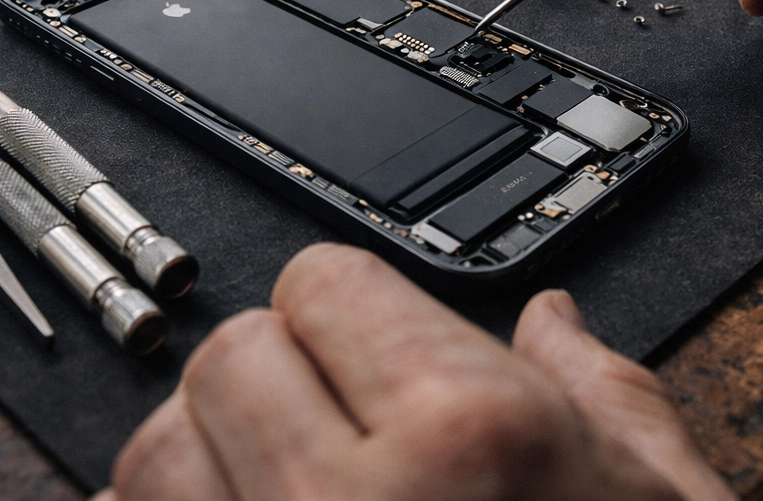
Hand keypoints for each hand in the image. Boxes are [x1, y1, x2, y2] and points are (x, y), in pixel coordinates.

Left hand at [102, 243, 733, 500]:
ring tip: (287, 495)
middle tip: (343, 435)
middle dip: (279, 382)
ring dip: (208, 463)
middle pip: (228, 354)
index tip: (376, 353)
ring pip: (153, 456)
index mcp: (474, 439)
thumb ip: (609, 395)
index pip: (324, 282)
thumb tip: (556, 319)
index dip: (351, 315)